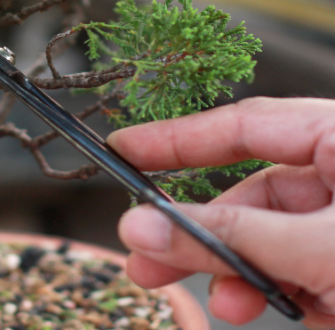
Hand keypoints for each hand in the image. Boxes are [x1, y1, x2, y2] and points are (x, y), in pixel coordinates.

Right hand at [108, 97, 334, 327]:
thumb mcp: (320, 247)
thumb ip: (229, 236)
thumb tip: (144, 226)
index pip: (243, 126)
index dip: (177, 139)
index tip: (122, 151)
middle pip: (249, 195)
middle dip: (202, 234)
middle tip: (145, 256)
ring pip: (267, 240)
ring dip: (240, 275)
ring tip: (227, 306)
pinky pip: (294, 273)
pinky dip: (280, 294)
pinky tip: (284, 311)